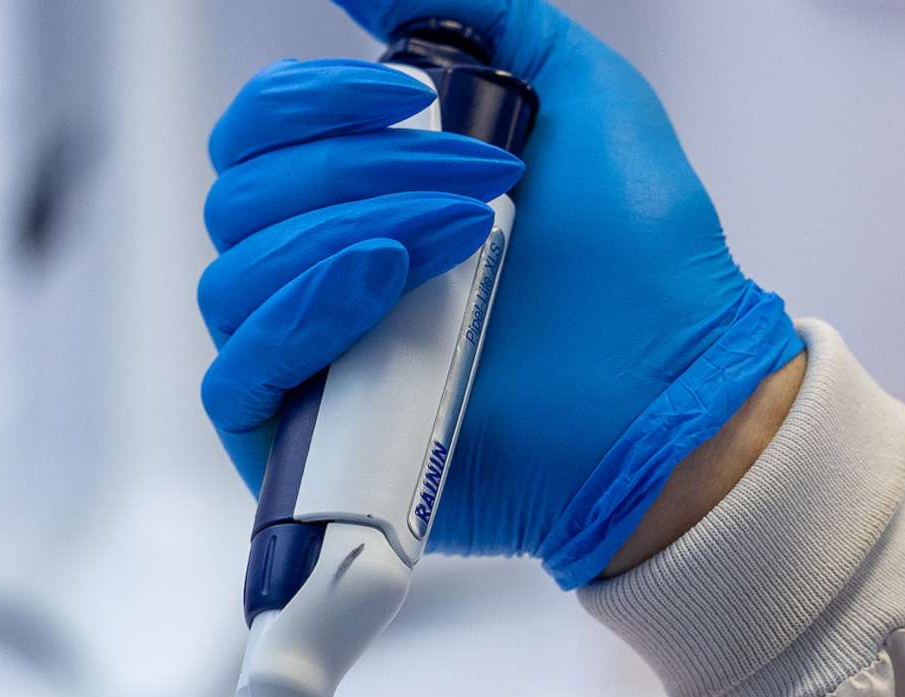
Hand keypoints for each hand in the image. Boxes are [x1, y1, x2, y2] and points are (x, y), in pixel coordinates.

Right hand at [199, 0, 803, 587]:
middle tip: (475, 189)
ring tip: (458, 245)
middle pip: (242, 197)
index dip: (311, 99)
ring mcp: (307, 365)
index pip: (258, 132)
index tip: (407, 96)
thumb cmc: (637, 265)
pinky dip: (296, 320)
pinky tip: (380, 288)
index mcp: (356, 200)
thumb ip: (478, 17)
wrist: (670, 390)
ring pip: (235, 278)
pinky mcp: (304, 447)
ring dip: (342, 238)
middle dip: (356, 171)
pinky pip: (234, 376)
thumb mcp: (575, 94)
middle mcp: (314, 278)